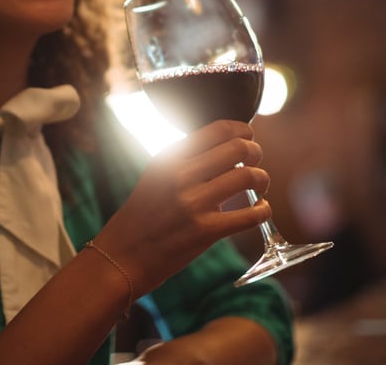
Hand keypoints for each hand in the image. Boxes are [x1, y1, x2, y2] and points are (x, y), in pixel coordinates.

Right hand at [93, 120, 270, 296]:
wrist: (122, 255)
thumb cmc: (142, 216)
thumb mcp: (155, 177)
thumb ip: (185, 162)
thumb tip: (226, 151)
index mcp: (168, 158)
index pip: (217, 129)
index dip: (242, 130)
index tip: (248, 137)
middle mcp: (180, 175)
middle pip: (238, 148)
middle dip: (255, 152)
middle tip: (256, 161)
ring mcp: (193, 203)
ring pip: (248, 176)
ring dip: (262, 179)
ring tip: (261, 186)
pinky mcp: (205, 231)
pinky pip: (250, 215)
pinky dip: (263, 210)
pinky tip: (260, 210)